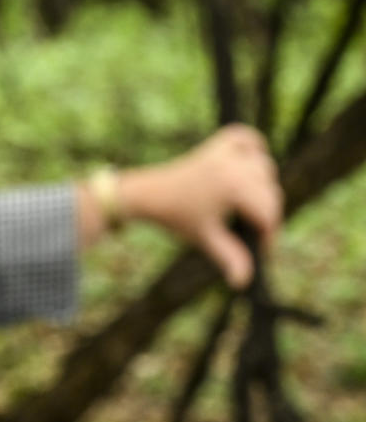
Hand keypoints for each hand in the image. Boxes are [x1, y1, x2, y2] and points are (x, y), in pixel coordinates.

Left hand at [118, 124, 282, 288]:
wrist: (149, 194)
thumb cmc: (177, 217)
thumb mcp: (206, 238)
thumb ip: (230, 258)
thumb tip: (243, 283)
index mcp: (233, 186)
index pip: (269, 211)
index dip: (270, 234)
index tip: (263, 250)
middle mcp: (234, 164)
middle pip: (271, 190)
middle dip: (267, 214)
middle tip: (254, 233)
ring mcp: (226, 151)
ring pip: (264, 166)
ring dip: (263, 185)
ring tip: (248, 208)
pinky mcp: (218, 143)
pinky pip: (246, 138)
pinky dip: (253, 149)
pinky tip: (251, 165)